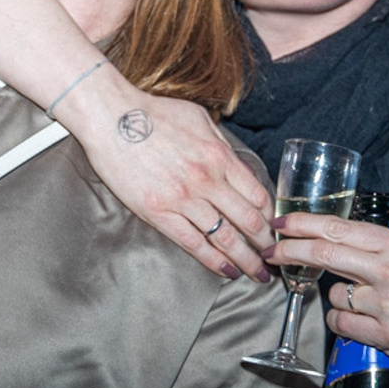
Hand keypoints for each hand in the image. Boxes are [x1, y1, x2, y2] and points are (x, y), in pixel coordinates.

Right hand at [59, 78, 275, 280]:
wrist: (112, 118)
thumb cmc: (154, 113)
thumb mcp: (200, 119)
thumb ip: (223, 146)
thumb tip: (241, 169)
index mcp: (219, 156)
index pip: (258, 195)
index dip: (271, 217)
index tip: (276, 229)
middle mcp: (206, 180)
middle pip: (248, 221)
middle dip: (266, 244)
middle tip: (275, 259)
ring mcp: (183, 199)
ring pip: (225, 238)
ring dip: (247, 259)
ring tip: (258, 274)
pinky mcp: (158, 213)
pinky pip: (193, 243)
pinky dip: (214, 260)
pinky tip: (227, 271)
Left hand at [267, 212, 388, 375]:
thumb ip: (373, 245)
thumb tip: (326, 233)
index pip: (337, 228)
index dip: (302, 224)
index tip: (280, 222)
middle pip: (325, 253)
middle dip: (290, 251)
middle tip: (272, 253)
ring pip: (334, 293)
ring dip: (338, 297)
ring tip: (368, 304)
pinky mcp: (387, 335)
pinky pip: (342, 322)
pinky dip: (344, 322)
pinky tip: (366, 322)